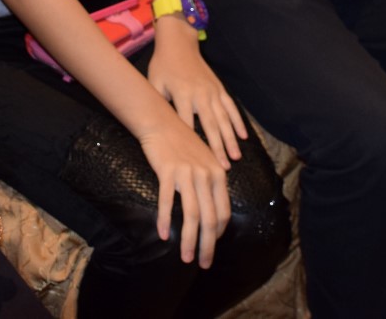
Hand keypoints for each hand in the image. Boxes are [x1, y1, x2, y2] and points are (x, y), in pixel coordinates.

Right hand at [132, 113, 229, 266]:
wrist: (161, 122)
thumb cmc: (182, 142)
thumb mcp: (204, 159)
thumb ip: (212, 181)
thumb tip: (215, 207)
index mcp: (217, 174)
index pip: (223, 212)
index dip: (218, 234)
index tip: (210, 246)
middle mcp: (205, 175)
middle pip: (210, 218)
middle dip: (208, 245)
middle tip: (203, 263)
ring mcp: (187, 173)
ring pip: (191, 214)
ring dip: (189, 240)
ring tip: (185, 257)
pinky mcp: (168, 171)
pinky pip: (167, 201)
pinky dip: (164, 220)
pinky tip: (162, 234)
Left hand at [146, 24, 246, 165]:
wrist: (178, 43)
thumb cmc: (162, 66)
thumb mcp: (154, 83)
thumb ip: (157, 103)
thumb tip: (155, 128)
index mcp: (182, 94)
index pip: (187, 123)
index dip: (191, 143)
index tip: (195, 162)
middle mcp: (200, 94)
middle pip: (210, 125)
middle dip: (217, 147)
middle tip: (222, 167)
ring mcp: (212, 91)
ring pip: (224, 119)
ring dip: (230, 139)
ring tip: (235, 157)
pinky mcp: (220, 88)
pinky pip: (231, 108)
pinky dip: (238, 122)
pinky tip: (244, 137)